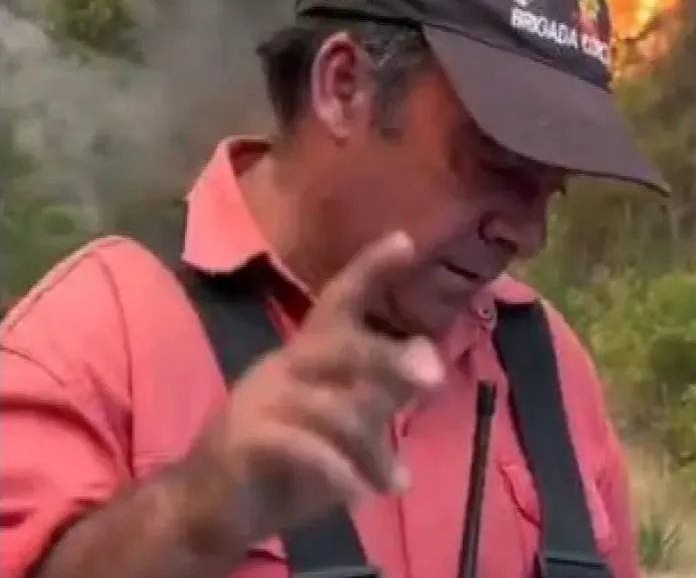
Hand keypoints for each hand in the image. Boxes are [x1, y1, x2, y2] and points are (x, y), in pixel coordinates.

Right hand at [179, 231, 443, 547]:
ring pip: (329, 407)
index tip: (405, 240)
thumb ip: (377, 394)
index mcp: (303, 358)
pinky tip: (359, 494)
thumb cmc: (279, 464)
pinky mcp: (242, 442)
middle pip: (336, 344)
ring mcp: (257, 402)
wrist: (204, 513)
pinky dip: (339, 472)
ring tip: (395, 481)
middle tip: (434, 376)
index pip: (337, 303)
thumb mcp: (338, 429)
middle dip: (388, 356)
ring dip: (372, 449)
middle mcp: (281, 369)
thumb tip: (428, 359)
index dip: (369, 271)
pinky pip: (303, 447)